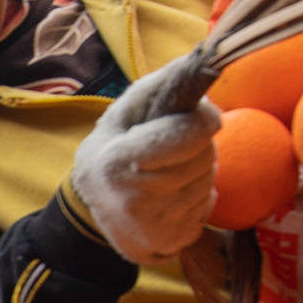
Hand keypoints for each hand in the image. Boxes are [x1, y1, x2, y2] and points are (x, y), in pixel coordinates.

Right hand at [64, 59, 222, 264]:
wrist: (93, 212)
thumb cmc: (111, 150)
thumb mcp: (122, 113)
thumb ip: (159, 86)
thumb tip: (202, 60)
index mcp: (117, 162)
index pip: (189, 133)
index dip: (203, 119)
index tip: (203, 115)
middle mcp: (136, 200)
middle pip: (205, 155)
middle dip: (198, 145)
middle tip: (174, 147)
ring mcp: (156, 226)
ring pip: (209, 180)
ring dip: (199, 170)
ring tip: (169, 171)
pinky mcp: (173, 243)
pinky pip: (208, 206)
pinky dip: (197, 196)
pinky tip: (172, 196)